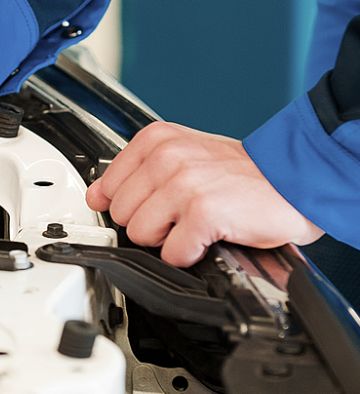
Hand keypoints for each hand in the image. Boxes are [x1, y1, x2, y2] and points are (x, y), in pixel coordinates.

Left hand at [85, 122, 322, 266]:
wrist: (296, 180)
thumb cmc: (243, 172)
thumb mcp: (184, 155)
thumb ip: (138, 172)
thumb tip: (97, 195)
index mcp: (157, 140)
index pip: (107, 187)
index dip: (130, 205)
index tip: (152, 205)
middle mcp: (167, 158)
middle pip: (122, 215)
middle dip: (150, 223)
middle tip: (183, 213)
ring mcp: (183, 184)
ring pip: (141, 235)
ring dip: (169, 239)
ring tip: (197, 222)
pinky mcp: (203, 212)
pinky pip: (172, 253)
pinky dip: (190, 254)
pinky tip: (209, 236)